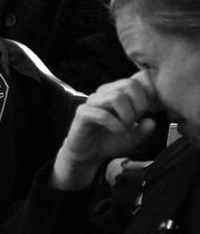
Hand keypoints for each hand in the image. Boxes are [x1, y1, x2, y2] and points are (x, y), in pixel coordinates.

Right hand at [51, 71, 159, 190]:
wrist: (88, 154)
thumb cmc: (110, 141)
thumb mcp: (134, 137)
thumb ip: (144, 129)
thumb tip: (151, 122)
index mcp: (118, 92)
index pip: (139, 79)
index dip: (149, 94)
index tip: (149, 112)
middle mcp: (105, 92)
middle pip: (129, 84)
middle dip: (140, 105)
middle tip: (137, 121)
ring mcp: (92, 101)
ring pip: (116, 97)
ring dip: (128, 115)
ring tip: (128, 127)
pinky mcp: (82, 113)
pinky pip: (103, 115)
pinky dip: (116, 126)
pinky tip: (118, 133)